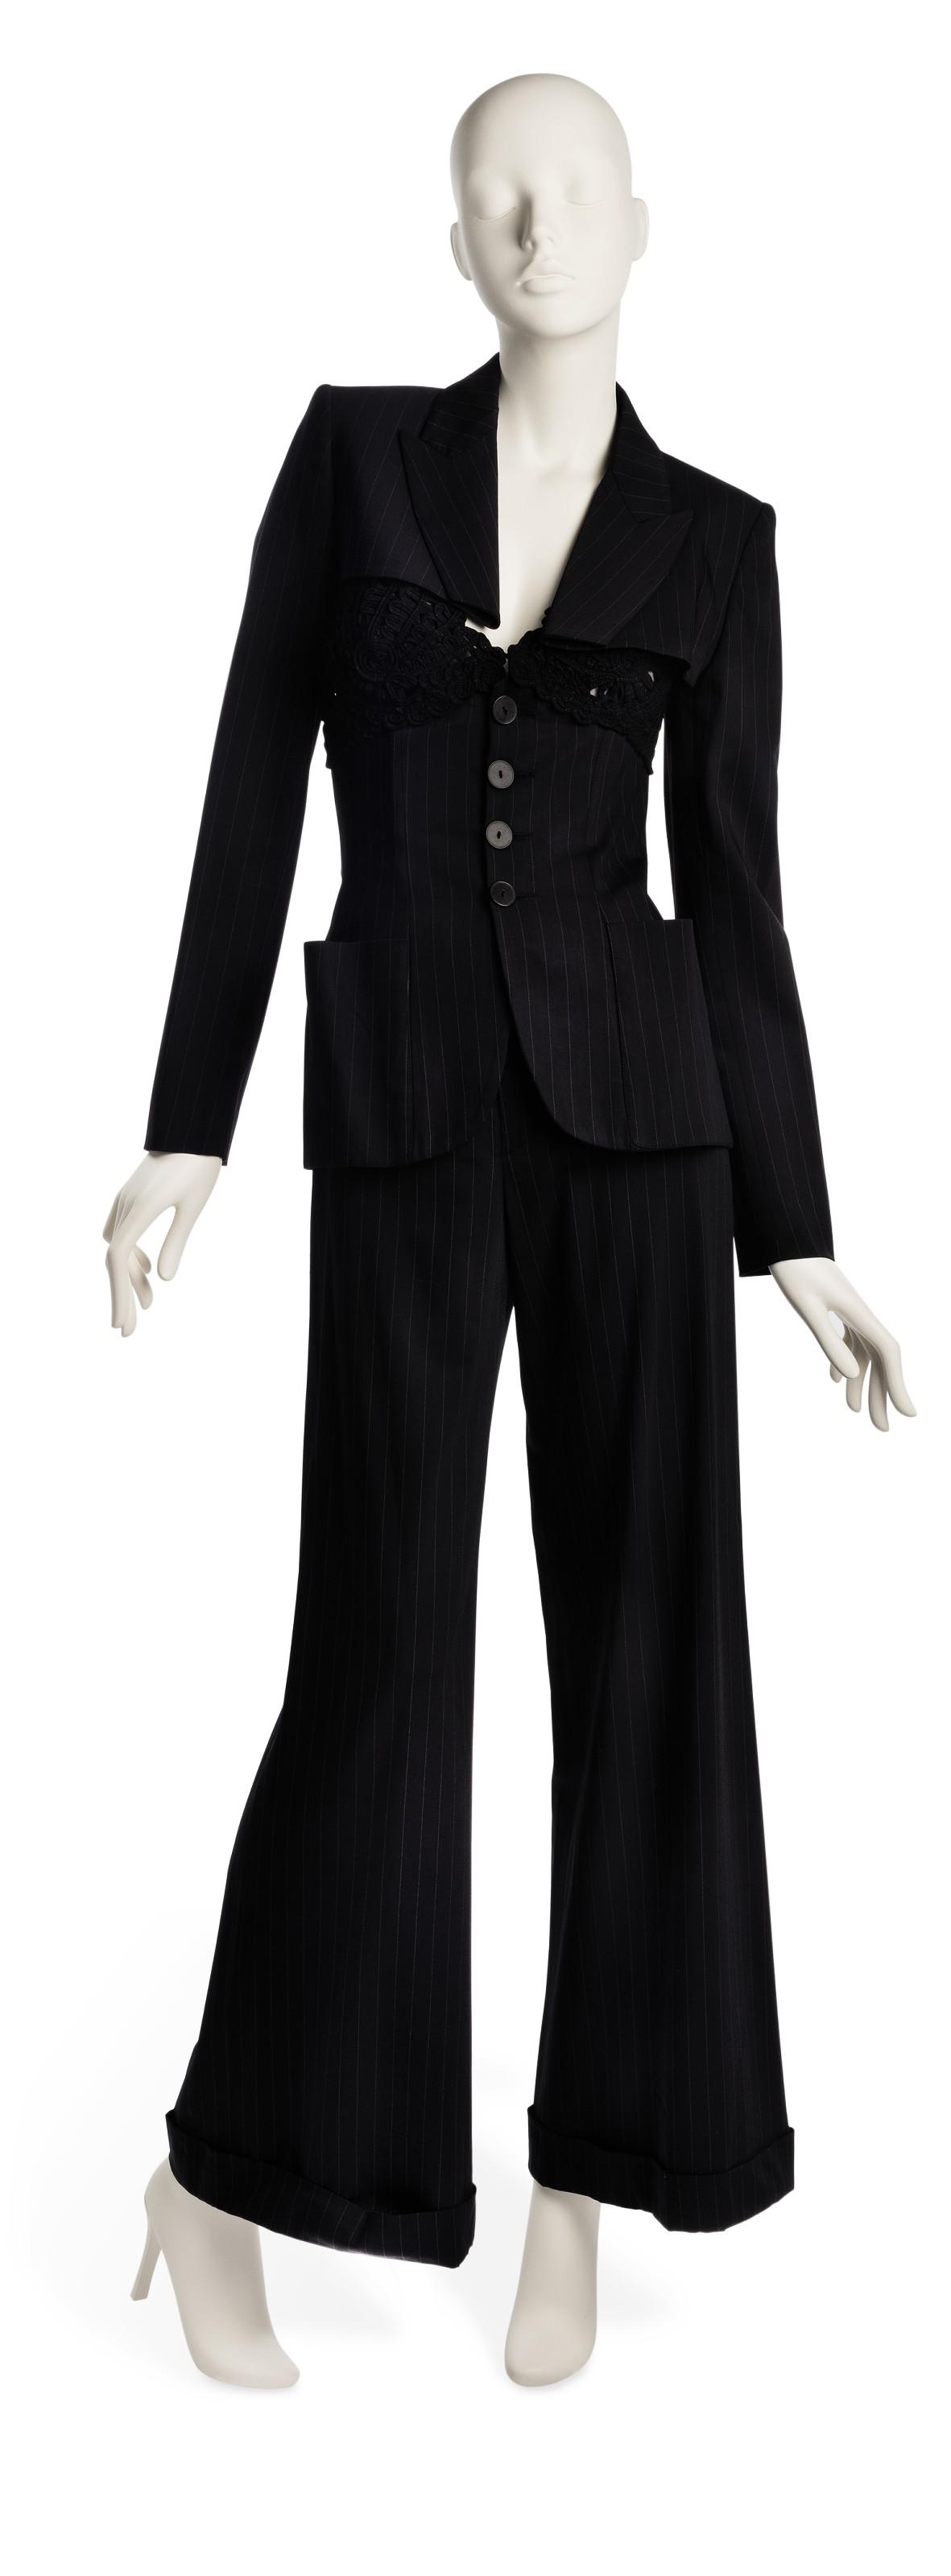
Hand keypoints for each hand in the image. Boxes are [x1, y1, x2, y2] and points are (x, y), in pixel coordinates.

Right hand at [103, 1150, 221, 1336]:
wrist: (191, 1128)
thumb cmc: (199, 1164)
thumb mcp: (193, 1206)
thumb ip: (177, 1241)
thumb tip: (163, 1280)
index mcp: (139, 1208)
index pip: (117, 1258)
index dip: (118, 1292)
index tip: (123, 1323)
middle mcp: (126, 1206)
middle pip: (115, 1260)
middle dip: (121, 1296)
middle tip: (128, 1331)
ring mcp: (126, 1201)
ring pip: (119, 1249)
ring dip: (131, 1277)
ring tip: (149, 1304)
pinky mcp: (131, 1198)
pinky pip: (123, 1234)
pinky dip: (133, 1256)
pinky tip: (149, 1271)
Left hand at [769, 1255, 915, 1432]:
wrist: (787, 1239)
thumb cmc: (794, 1269)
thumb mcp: (807, 1307)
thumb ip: (829, 1340)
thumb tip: (850, 1375)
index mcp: (859, 1312)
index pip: (888, 1353)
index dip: (899, 1383)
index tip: (907, 1413)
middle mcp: (860, 1314)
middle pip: (879, 1360)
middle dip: (882, 1395)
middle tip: (882, 1429)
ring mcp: (849, 1312)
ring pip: (864, 1354)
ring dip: (862, 1383)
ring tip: (856, 1412)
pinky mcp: (836, 1309)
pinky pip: (848, 1341)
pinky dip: (844, 1362)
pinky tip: (835, 1381)